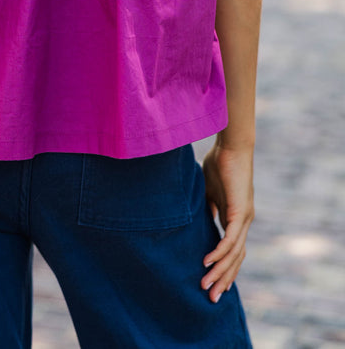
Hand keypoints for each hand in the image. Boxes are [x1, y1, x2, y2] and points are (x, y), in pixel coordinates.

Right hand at [200, 141, 254, 302]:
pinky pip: (230, 238)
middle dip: (222, 279)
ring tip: (205, 286)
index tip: (213, 285)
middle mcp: (243, 221)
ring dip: (219, 271)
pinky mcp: (240, 211)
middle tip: (209, 298)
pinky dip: (219, 252)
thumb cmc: (219, 162)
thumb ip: (207, 207)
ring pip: (233, 254)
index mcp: (236, 217)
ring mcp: (243, 218)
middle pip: (235, 259)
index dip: (224, 269)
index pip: (232, 251)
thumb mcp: (208, 190)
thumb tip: (200, 218)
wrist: (232, 145)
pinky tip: (207, 263)